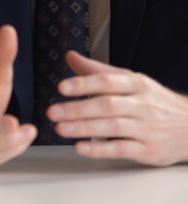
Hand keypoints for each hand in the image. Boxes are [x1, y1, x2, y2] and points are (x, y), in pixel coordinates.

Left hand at [47, 52, 187, 165]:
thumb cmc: (154, 102)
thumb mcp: (131, 80)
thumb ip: (98, 70)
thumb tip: (71, 56)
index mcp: (137, 84)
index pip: (108, 81)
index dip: (84, 84)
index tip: (62, 87)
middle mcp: (143, 105)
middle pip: (108, 105)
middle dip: (77, 109)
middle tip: (52, 112)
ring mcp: (148, 128)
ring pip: (113, 127)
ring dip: (84, 128)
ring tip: (60, 129)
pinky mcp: (150, 150)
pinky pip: (123, 149)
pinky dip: (100, 149)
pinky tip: (81, 148)